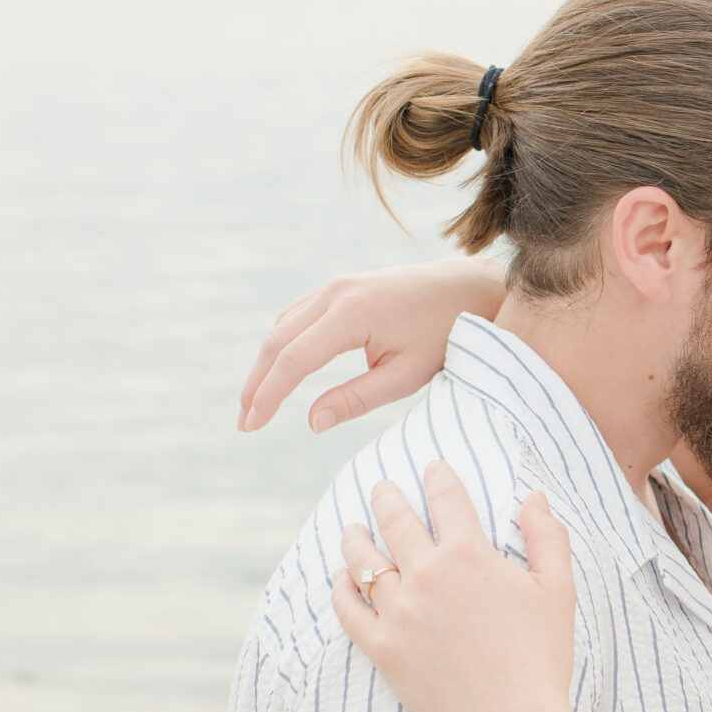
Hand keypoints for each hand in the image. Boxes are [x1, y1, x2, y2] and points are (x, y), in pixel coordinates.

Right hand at [238, 258, 504, 433]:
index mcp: (352, 315)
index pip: (293, 360)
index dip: (268, 395)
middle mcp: (336, 293)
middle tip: (245, 422)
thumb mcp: (406, 376)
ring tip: (256, 402)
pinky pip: (298, 315)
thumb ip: (357, 399)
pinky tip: (279, 369)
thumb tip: (311, 422)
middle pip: (277, 341)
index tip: (252, 426)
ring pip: (283, 326)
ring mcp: (336, 286)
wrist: (466, 289)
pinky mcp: (340, 287)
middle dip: (257, 383)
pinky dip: (282, 343)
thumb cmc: (443, 336)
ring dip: (266, 363)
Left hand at [334, 469, 575, 711]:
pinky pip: (349, 610)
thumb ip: (547, 538)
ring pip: (364, 561)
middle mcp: (427, 574)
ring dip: (356, 538)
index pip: (447, 498)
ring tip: (351, 527)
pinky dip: (340, 589)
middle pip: (396, 520)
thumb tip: (534, 497)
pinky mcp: (382, 648)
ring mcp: (399, 611)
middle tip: (382, 487)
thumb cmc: (540, 658)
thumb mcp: (558, 591)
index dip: (439, 476)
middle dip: (387, 496)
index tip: (432, 467)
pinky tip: (338, 579)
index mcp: (470, 554)